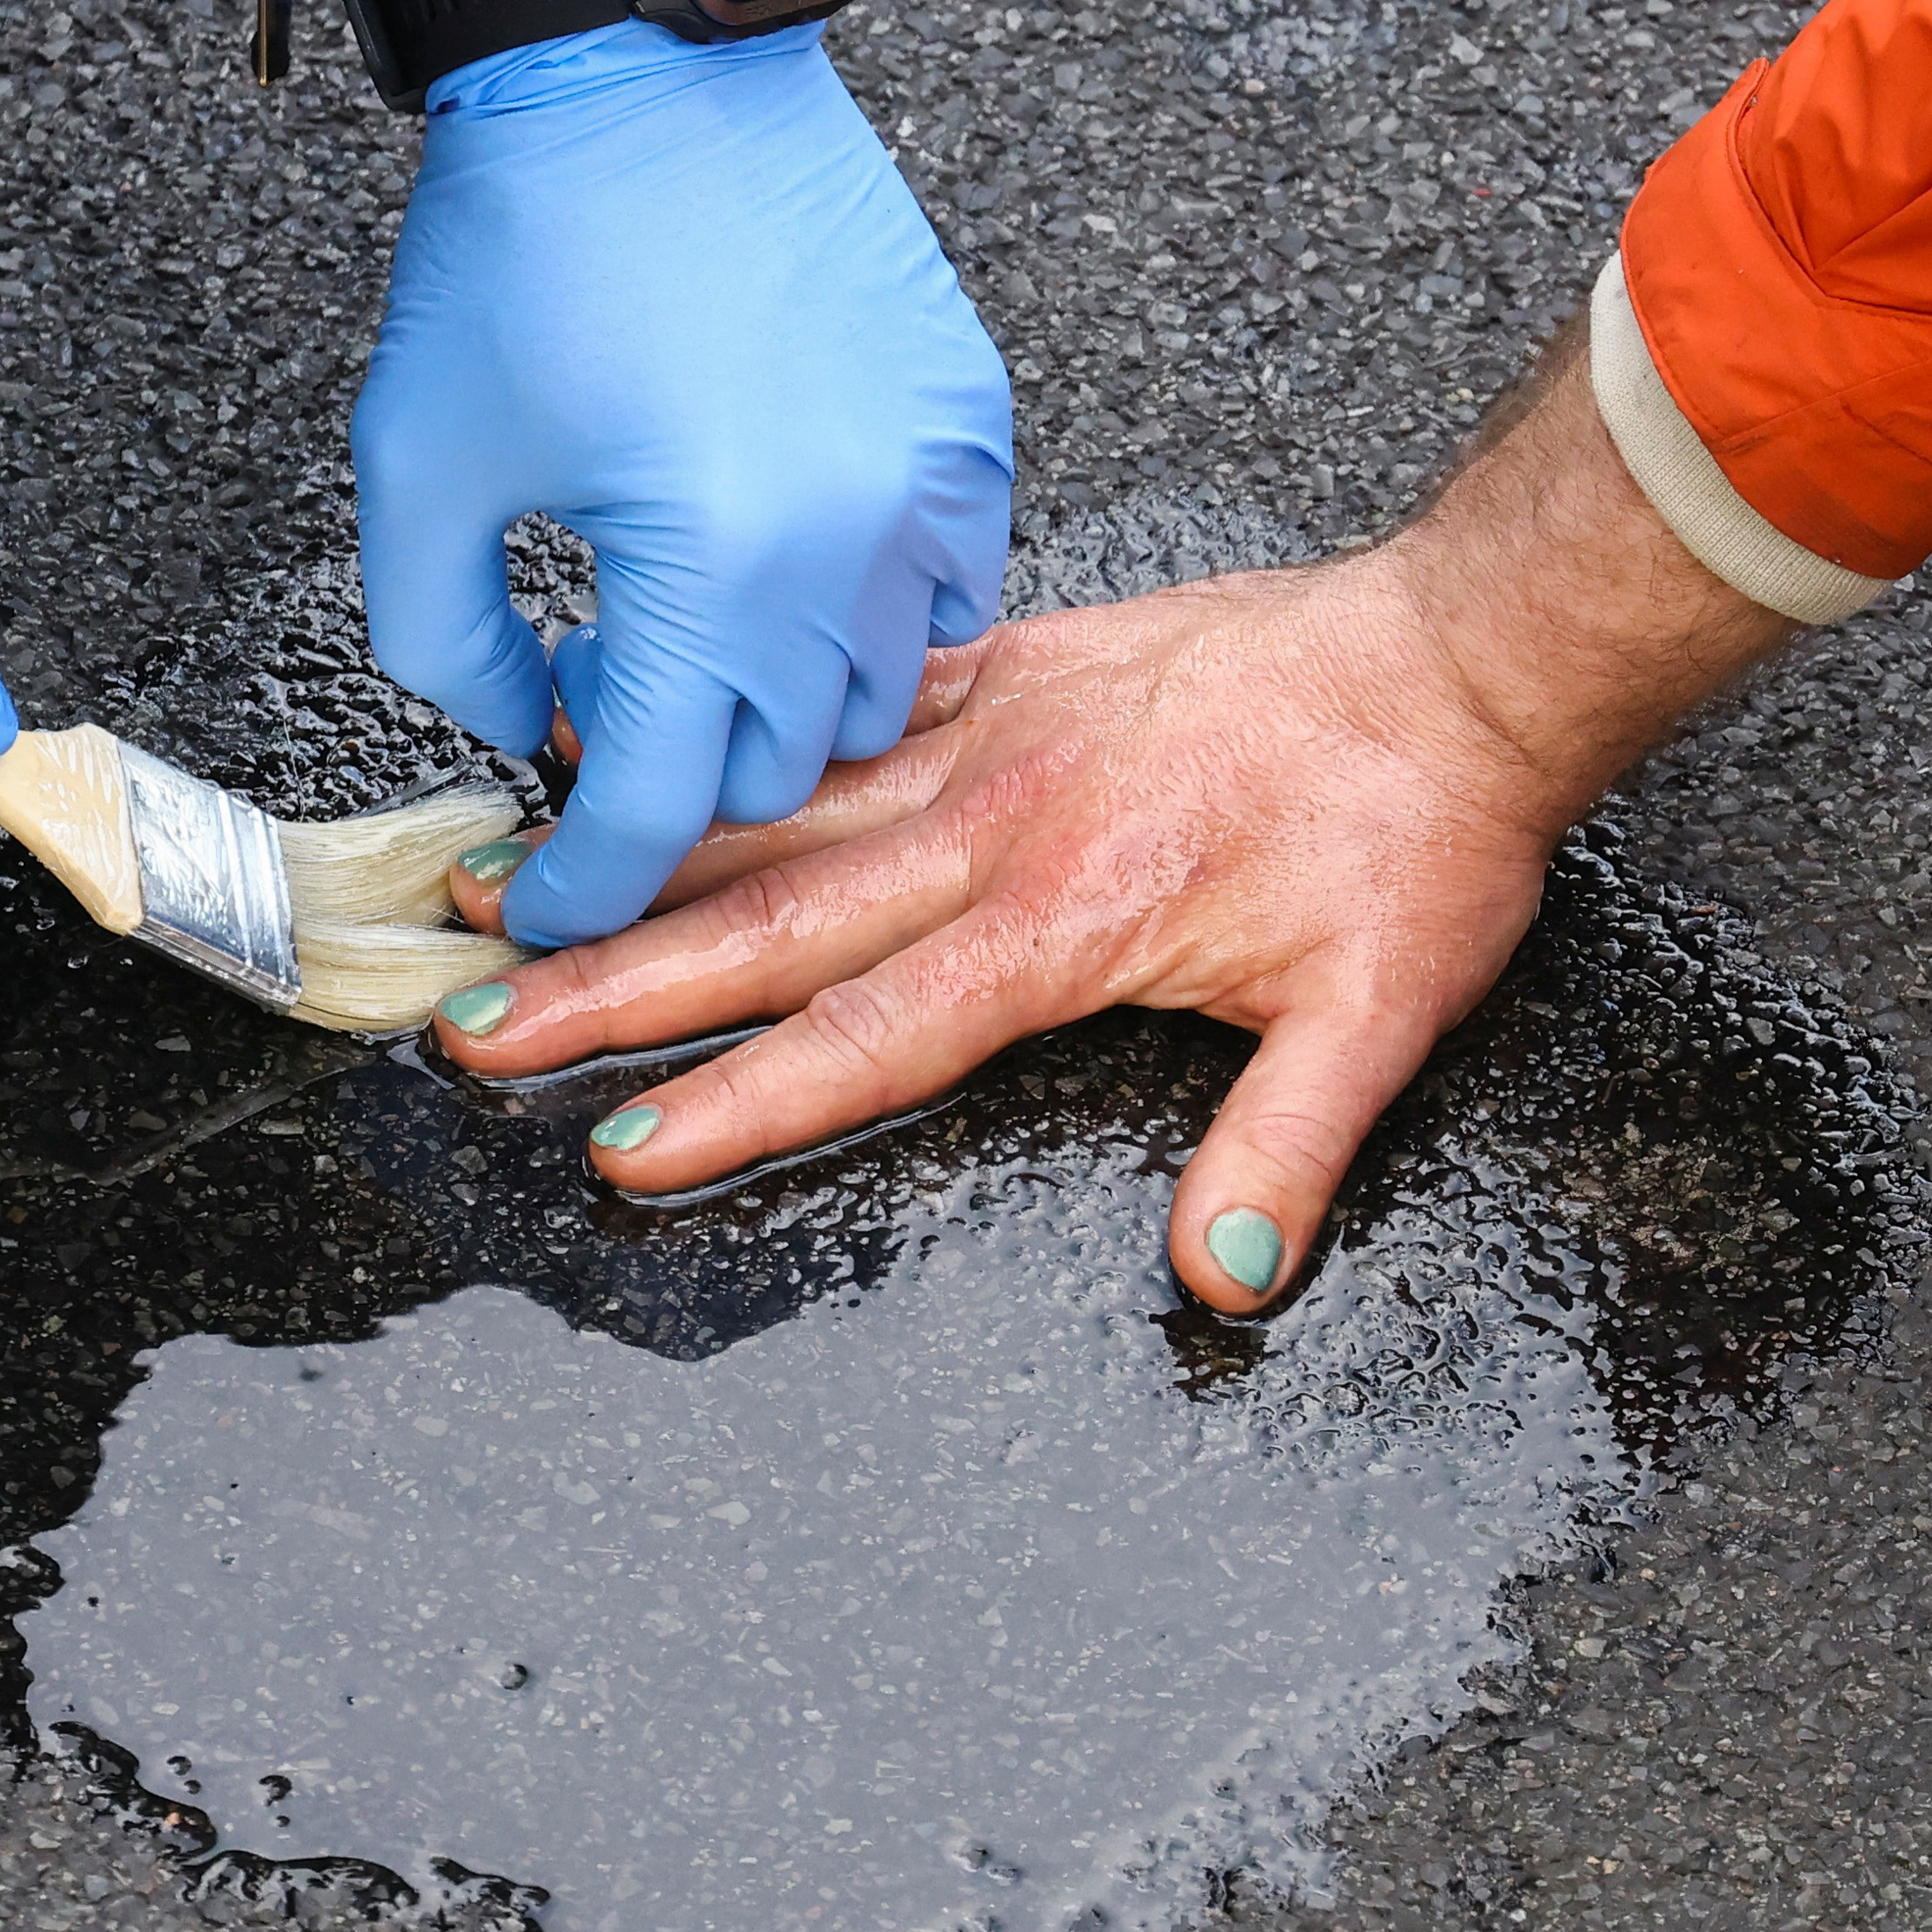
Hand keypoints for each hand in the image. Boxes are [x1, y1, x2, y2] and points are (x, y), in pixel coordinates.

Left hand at [355, 15, 1011, 945]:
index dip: (586, 887)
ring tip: (680, 623)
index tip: (544, 908)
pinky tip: (776, 563)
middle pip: (776, 774)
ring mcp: (925, 481)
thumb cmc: (527, 244)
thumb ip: (450, 649)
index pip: (656, 810)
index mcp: (704, 566)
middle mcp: (842, 542)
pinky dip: (868, 618)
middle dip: (672, 778)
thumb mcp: (420, 474)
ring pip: (876, 699)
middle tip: (592, 698)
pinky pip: (949, 592)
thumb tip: (520, 733)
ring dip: (773, 705)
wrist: (636, 66)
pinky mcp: (966, 421)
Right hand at [428, 347, 1789, 1310]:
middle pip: (769, 922)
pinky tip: (626, 717)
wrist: (1459, 653)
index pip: (872, 1036)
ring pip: (773, 806)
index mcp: (1067, 923)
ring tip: (491, 882)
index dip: (744, 1100)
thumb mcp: (1379, 1012)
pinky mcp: (1006, 665)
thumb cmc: (1420, 830)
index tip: (621, 1145)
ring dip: (627, 852)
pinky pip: (840, 699)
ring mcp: (988, 734)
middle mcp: (997, 826)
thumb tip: (1226, 1277)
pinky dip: (731, 718)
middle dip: (607, 983)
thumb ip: (1285, 1147)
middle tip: (472, 1023)